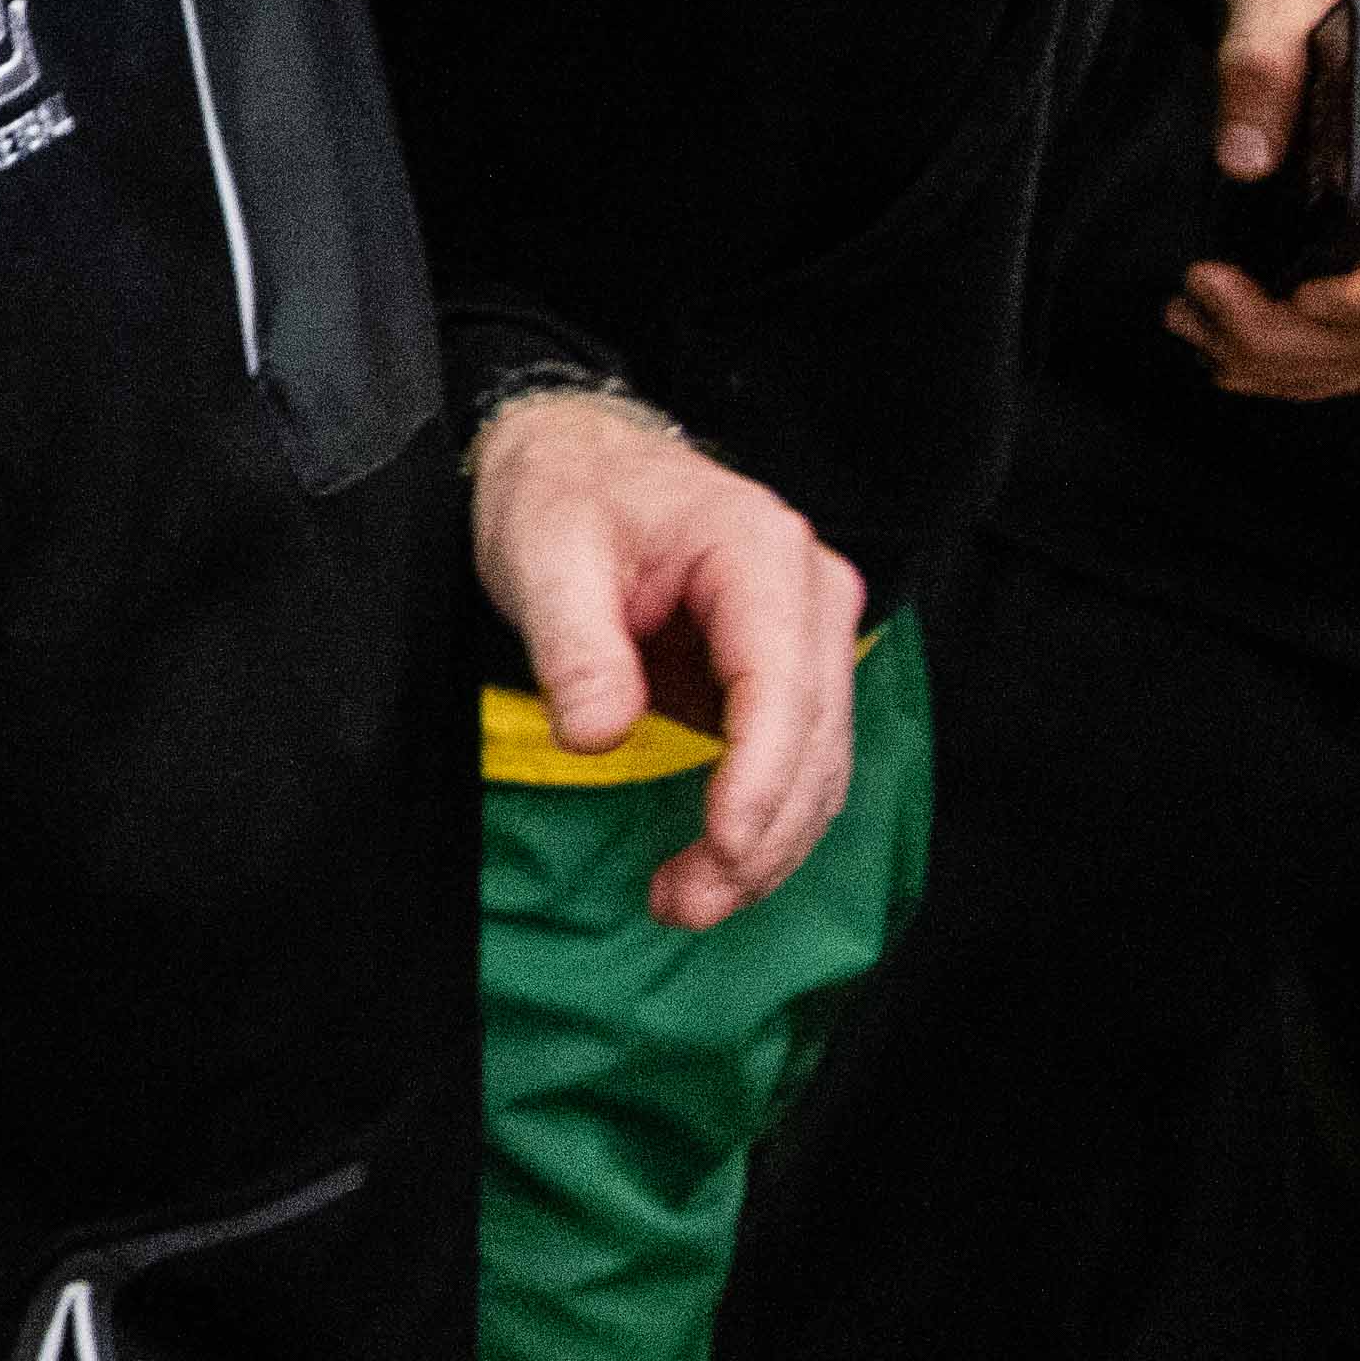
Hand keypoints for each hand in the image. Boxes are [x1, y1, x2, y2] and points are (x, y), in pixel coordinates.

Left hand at [471, 387, 865, 926]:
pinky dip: (761, 821)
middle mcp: (808, 592)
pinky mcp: (784, 669)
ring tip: (686, 903)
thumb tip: (598, 734)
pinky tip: (712, 868)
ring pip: (817, 764)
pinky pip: (793, 760)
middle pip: (813, 739)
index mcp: (759, 552)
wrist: (572, 455)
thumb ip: (575, 645)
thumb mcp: (542, 554)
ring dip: (766, 847)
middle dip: (760, 837)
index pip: (781, 685)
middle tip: (684, 905)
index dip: (760, 780)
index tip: (723, 849)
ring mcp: (807, 633)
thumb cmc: (560, 493)